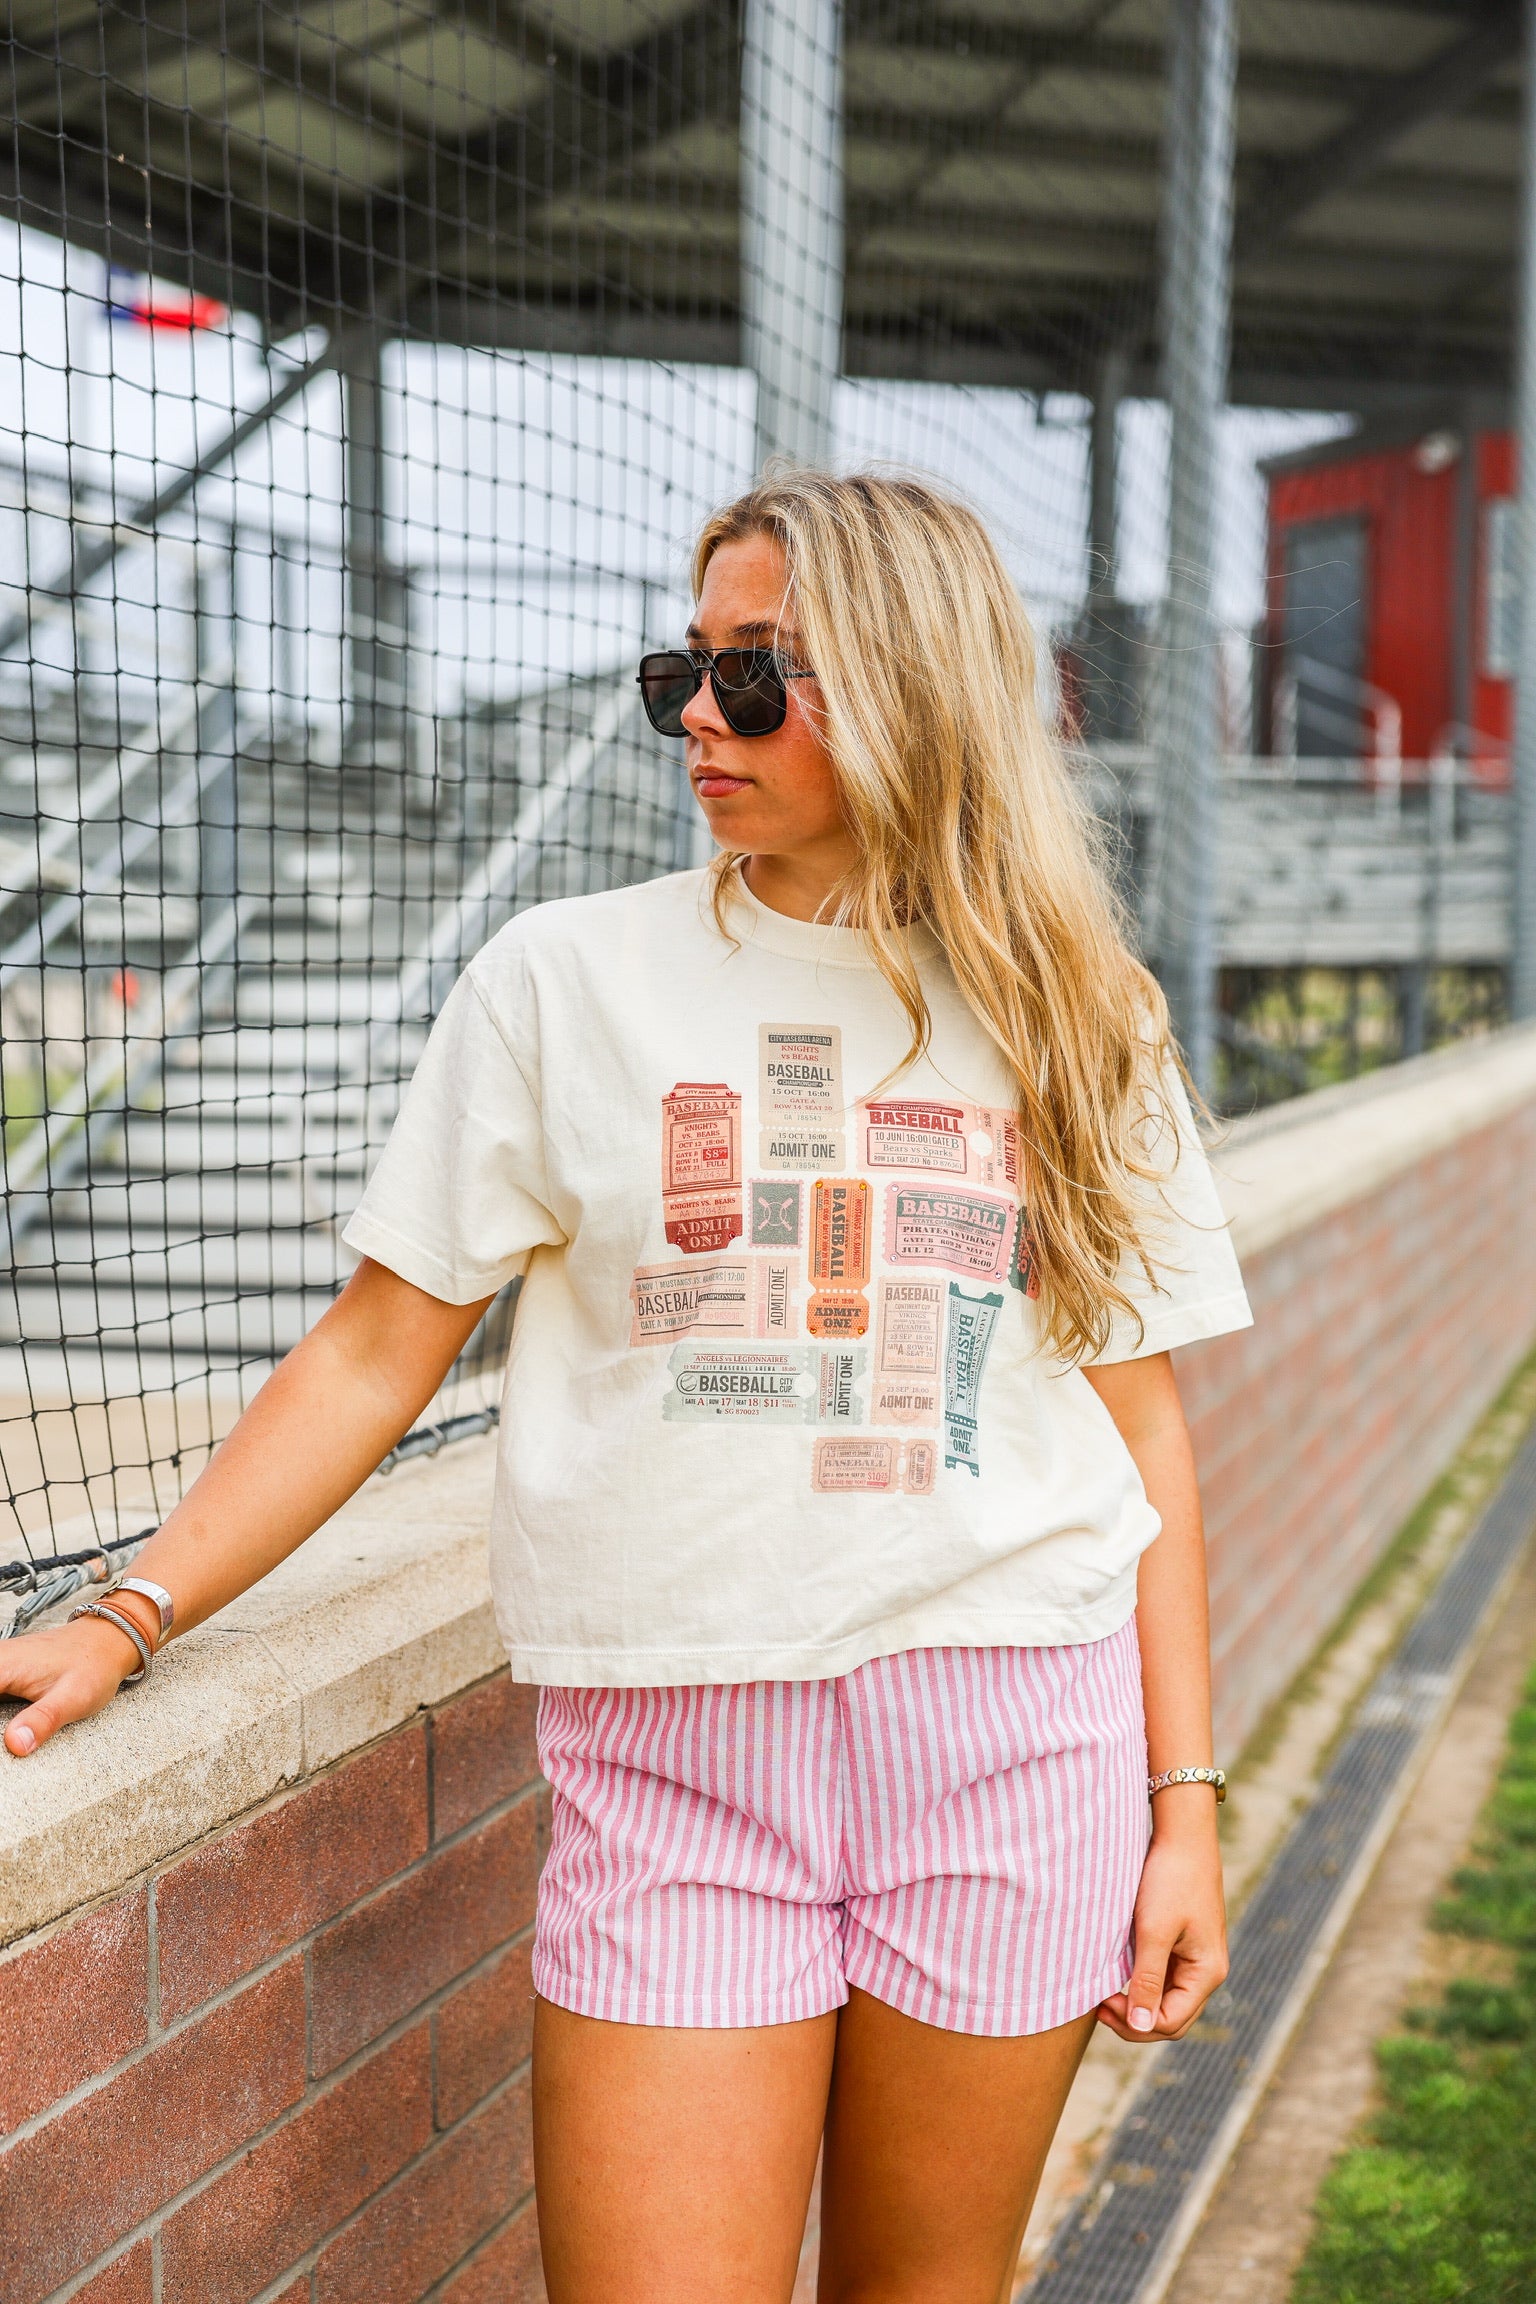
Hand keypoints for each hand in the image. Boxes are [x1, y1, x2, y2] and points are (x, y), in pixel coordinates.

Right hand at [1, 1615, 144, 1755]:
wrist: (108, 1640)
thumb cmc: (93, 1665)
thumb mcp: (74, 1698)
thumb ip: (43, 1721)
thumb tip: (15, 1745)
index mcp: (3, 1667)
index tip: (1, 1736)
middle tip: (7, 1735)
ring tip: (9, 1729)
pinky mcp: (4, 1670)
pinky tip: (8, 1725)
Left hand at [1096, 1800, 1227, 2041]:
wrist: (1182, 1834)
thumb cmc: (1170, 1878)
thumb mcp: (1153, 1930)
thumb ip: (1147, 1980)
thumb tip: (1140, 2026)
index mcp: (1207, 1972)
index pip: (1170, 2022)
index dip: (1135, 2023)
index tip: (1102, 2003)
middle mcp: (1206, 1971)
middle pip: (1171, 2017)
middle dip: (1135, 2018)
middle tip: (1099, 2004)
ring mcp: (1196, 1958)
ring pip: (1166, 1999)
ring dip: (1136, 2001)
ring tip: (1104, 1991)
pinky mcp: (1183, 1943)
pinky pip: (1163, 1977)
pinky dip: (1140, 1981)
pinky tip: (1117, 1972)